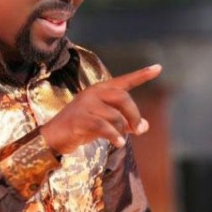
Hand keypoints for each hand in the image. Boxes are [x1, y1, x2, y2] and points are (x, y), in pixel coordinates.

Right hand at [40, 64, 161, 154]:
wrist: (53, 137)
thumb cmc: (81, 128)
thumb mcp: (105, 122)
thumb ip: (124, 122)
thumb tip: (144, 126)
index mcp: (100, 91)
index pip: (124, 81)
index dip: (141, 75)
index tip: (158, 67)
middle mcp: (93, 94)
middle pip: (122, 98)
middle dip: (134, 114)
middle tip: (139, 130)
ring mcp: (85, 105)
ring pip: (114, 115)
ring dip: (122, 130)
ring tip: (120, 141)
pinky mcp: (79, 119)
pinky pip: (103, 127)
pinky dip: (114, 136)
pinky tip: (118, 143)